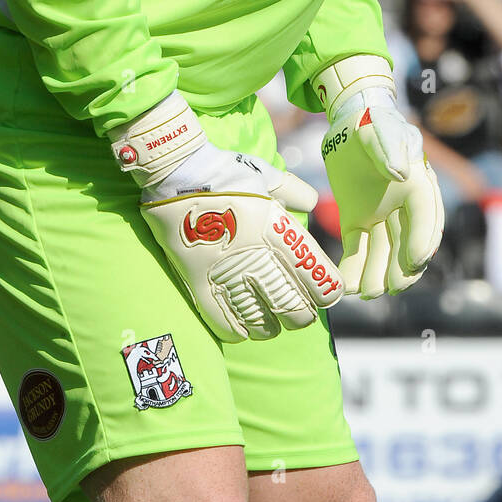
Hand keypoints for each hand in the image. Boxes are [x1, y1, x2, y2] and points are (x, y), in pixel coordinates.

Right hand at [111, 93, 343, 342]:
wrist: (176, 171)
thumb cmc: (223, 170)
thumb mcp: (266, 175)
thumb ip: (293, 191)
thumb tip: (311, 202)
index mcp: (279, 231)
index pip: (318, 279)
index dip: (326, 293)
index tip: (323, 296)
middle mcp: (258, 257)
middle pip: (293, 308)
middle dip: (300, 317)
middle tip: (296, 315)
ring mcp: (228, 273)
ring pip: (260, 321)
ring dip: (269, 328)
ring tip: (269, 326)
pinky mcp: (199, 282)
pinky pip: (222, 321)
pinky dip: (236, 332)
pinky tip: (241, 332)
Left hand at [315, 56, 444, 297]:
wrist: (349, 123)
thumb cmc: (372, 123)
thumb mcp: (380, 129)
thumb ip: (389, 148)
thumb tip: (399, 174)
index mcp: (418, 186)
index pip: (426, 218)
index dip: (423, 240)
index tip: (416, 262)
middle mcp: (402, 207)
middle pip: (406, 244)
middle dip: (400, 268)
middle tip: (392, 288)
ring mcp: (379, 216)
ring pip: (381, 252)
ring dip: (376, 274)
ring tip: (366, 293)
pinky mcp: (356, 220)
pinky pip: (356, 248)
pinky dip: (353, 267)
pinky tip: (347, 285)